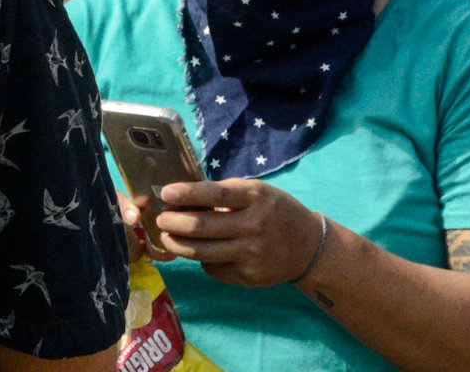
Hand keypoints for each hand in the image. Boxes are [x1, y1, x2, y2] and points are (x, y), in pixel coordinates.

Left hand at [146, 177, 326, 289]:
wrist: (309, 247)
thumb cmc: (275, 211)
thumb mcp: (257, 192)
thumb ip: (226, 194)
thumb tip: (184, 197)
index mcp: (256, 198)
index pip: (217, 195)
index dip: (188, 194)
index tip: (165, 193)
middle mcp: (255, 226)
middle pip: (203, 227)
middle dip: (174, 223)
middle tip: (161, 219)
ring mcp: (252, 254)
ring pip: (203, 252)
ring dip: (178, 245)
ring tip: (167, 238)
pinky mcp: (250, 276)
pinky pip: (215, 268)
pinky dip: (202, 259)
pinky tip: (199, 251)